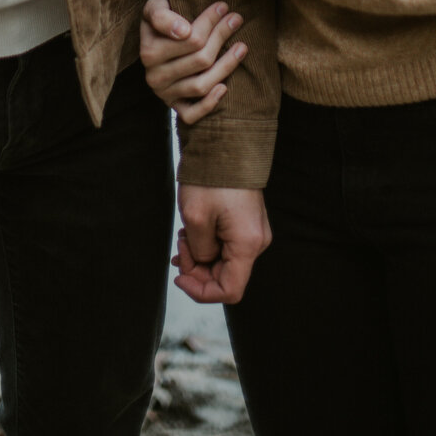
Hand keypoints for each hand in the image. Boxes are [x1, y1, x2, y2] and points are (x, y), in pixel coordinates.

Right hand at [140, 0, 246, 123]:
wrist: (153, 41)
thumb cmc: (161, 19)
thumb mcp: (154, 7)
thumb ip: (162, 15)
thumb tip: (184, 31)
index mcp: (149, 52)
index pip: (190, 38)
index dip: (209, 21)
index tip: (224, 7)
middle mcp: (155, 76)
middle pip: (201, 59)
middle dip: (221, 36)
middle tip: (236, 19)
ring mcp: (164, 94)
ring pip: (201, 85)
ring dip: (226, 66)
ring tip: (242, 47)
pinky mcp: (174, 107)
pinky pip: (191, 114)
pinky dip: (209, 104)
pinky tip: (225, 88)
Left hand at [174, 184, 270, 304]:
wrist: (225, 143)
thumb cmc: (211, 177)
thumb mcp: (195, 218)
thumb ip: (199, 251)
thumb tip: (204, 261)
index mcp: (248, 244)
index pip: (230, 290)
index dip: (202, 291)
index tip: (179, 276)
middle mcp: (256, 241)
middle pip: (226, 276)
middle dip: (197, 269)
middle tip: (179, 245)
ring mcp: (253, 232)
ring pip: (224, 261)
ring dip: (200, 255)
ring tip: (183, 234)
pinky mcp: (246, 223)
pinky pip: (226, 246)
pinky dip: (207, 245)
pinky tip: (191, 233)